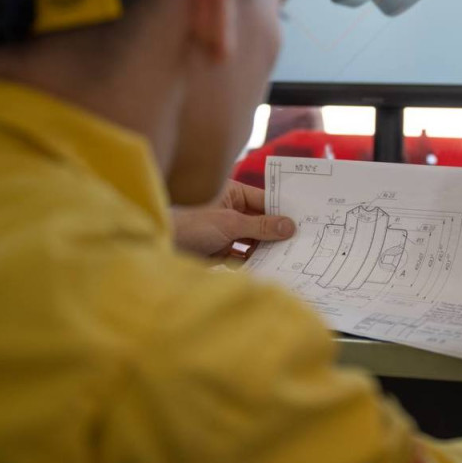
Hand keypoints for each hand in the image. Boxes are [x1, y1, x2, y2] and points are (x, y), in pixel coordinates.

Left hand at [171, 181, 295, 257]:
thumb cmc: (189, 224)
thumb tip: (289, 226)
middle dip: (276, 233)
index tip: (303, 221)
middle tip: (301, 242)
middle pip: (260, 221)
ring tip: (288, 258)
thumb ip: (260, 225)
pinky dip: (252, 262)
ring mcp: (223, 232)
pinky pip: (241, 256)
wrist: (157, 246)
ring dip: (266, 249)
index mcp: (231, 194)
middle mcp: (229, 211)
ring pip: (252, 240)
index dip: (282, 211)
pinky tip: (267, 269)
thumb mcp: (230, 223)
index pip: (263, 200)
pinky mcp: (218, 251)